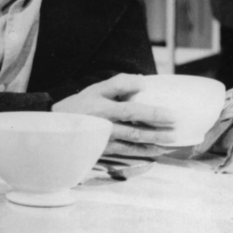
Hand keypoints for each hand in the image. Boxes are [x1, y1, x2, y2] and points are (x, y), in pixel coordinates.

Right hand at [53, 74, 177, 156]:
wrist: (57, 128)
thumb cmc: (79, 106)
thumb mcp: (94, 89)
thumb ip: (118, 83)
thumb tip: (143, 82)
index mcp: (100, 100)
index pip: (124, 98)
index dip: (143, 101)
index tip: (159, 100)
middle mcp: (102, 117)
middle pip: (132, 119)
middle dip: (155, 120)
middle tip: (175, 121)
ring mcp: (103, 134)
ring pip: (133, 136)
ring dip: (154, 138)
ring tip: (171, 139)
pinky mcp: (103, 148)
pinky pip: (127, 150)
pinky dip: (143, 151)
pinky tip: (157, 150)